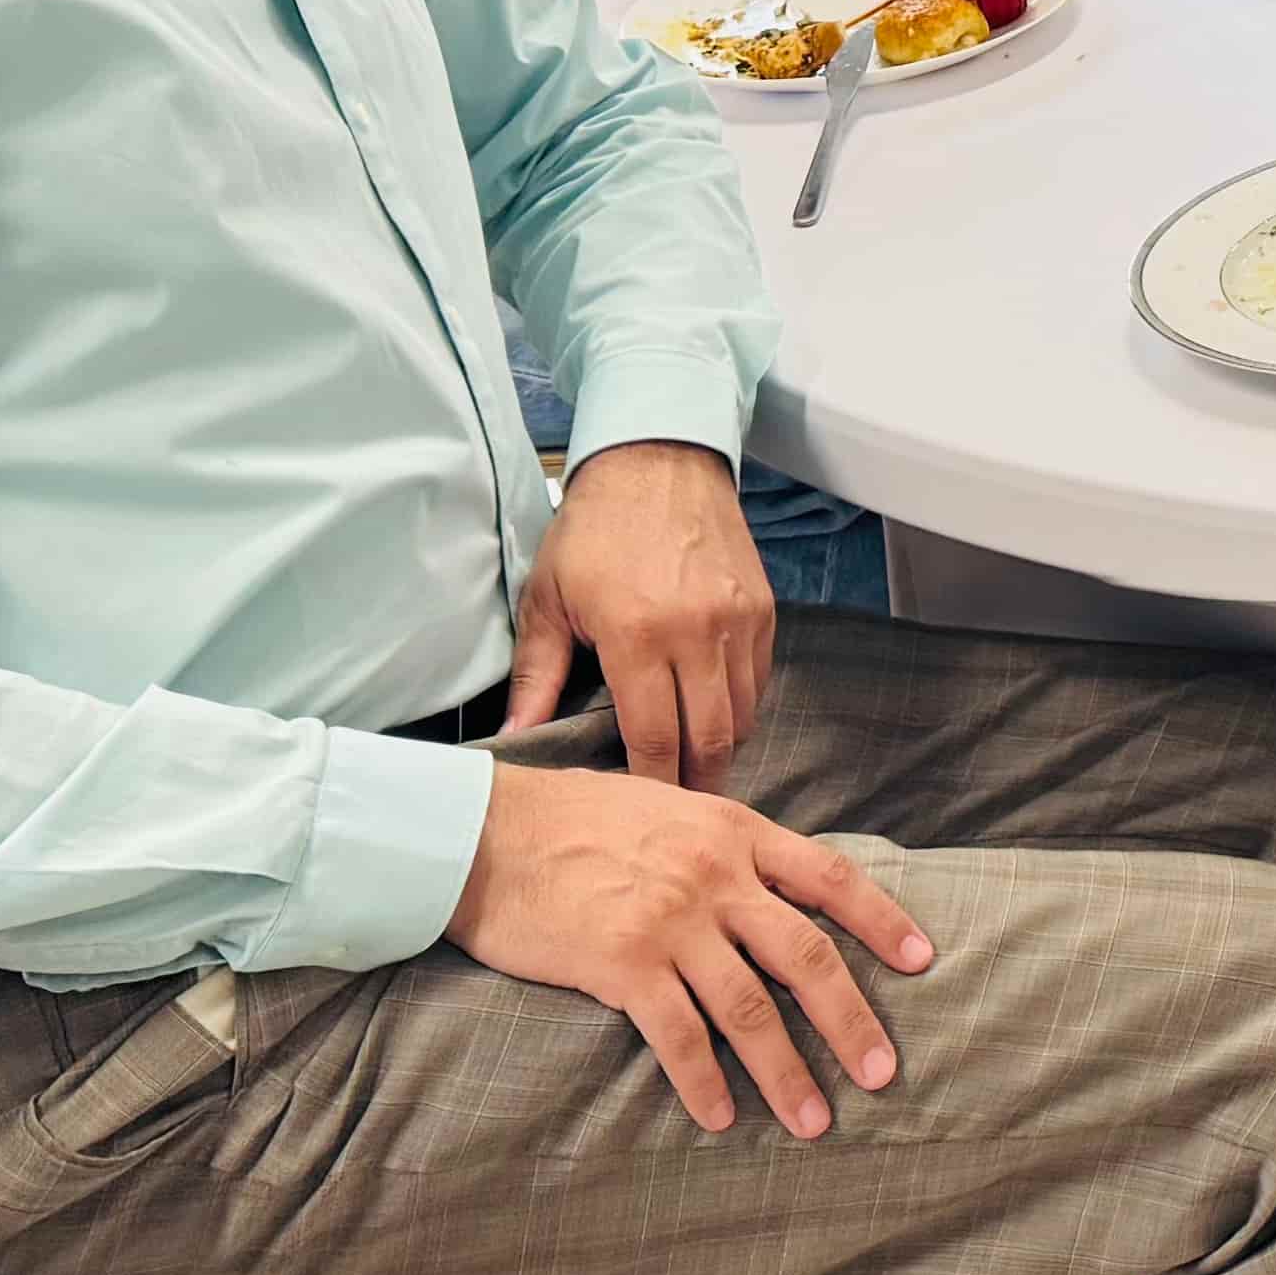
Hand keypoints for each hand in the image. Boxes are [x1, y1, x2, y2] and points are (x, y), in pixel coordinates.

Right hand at [448, 760, 930, 1136]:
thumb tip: (765, 883)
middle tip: (884, 1072)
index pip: (829, 877)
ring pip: (750, 1008)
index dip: (882, 920)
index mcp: (734, 832)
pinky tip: (722, 1118)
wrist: (490, 832)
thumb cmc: (575, 819)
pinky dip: (704, 1084)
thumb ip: (721, 845)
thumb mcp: (667, 809)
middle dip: (851, 1019)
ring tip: (814, 1121)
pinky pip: (678, 1037)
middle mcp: (714, 875)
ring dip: (787, 1072)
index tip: (923, 960)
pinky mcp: (622, 965)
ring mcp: (670, 921)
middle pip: (805, 955)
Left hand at [507, 439, 775, 786]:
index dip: (652, 788)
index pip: (656, 742)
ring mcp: (738, 620)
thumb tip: (512, 743)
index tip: (641, 815)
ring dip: (721, 746)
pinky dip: (740, 704)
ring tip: (693, 763)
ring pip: (744, 715)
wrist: (657, 459)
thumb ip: (536, 678)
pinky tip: (712, 709)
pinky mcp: (763, 608)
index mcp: (638, 636)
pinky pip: (760, 679)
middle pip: (712, 741)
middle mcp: (697, 633)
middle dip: (695, 784)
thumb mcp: (547, 600)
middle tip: (675, 810)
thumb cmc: (594, 529)